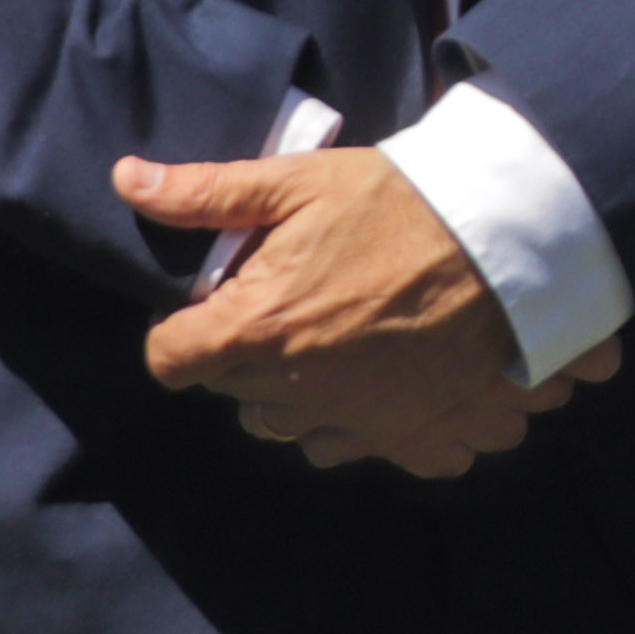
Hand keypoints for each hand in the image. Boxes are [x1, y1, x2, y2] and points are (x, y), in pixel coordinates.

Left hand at [116, 149, 620, 478]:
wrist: (507, 237)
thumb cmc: (398, 201)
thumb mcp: (297, 180)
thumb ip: (206, 192)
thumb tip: (127, 181)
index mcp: (259, 328)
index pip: (171, 360)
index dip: (182, 330)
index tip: (209, 306)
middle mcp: (299, 389)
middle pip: (231, 392)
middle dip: (242, 353)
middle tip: (285, 302)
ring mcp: (357, 421)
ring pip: (288, 429)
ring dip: (294, 394)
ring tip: (330, 338)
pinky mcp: (412, 438)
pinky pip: (360, 453)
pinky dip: (360, 427)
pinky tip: (379, 380)